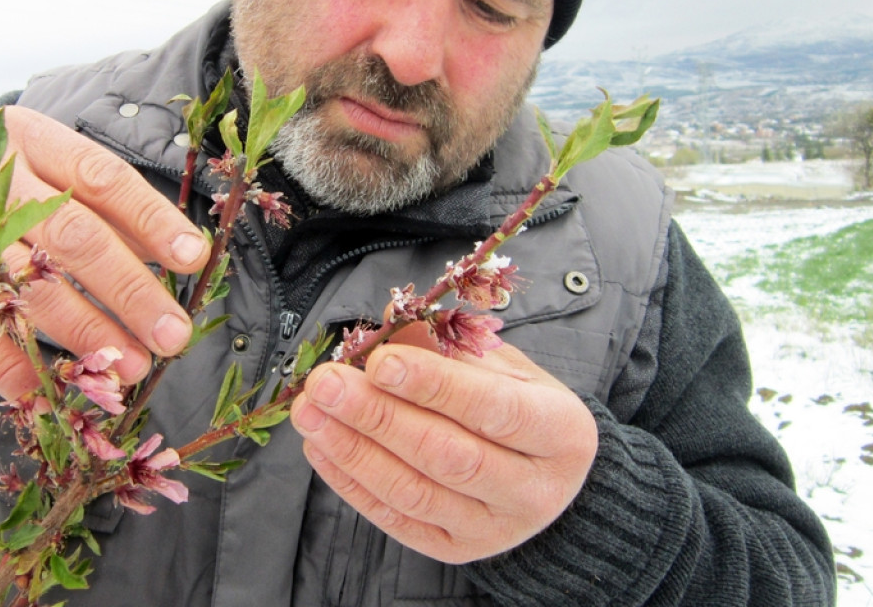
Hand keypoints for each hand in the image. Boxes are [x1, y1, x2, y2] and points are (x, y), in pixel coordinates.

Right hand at [0, 106, 208, 399]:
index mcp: (24, 138)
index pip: (101, 177)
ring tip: (131, 367)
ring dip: (86, 335)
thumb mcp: (26, 165)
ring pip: (28, 290)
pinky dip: (15, 367)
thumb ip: (91, 200)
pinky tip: (51, 391)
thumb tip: (170, 252)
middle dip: (130, 291)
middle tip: (172, 335)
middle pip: (72, 237)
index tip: (193, 259)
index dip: (152, 221)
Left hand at [290, 326, 597, 563]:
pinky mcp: (455, 549)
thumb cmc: (520, 408)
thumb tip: (386, 324)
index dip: (434, 384)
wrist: (544, 477)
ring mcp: (494, 528)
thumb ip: (449, 347)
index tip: (379, 361)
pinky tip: (321, 446)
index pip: (495, 408)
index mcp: (560, 431)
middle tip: (327, 383)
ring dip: (353, 449)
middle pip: (448, 455)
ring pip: (415, 492)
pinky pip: (395, 518)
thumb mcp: (504, 367)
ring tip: (312, 412)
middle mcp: (534, 489)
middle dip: (379, 416)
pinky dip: (351, 482)